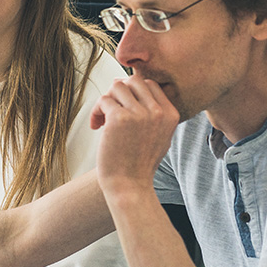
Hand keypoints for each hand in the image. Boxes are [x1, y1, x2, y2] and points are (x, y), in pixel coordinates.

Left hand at [91, 75, 178, 192]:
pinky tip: (96, 126)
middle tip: (110, 111)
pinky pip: (103, 100)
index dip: (132, 92)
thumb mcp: (159, 135)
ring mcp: (139, 114)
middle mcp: (157, 112)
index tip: (123, 108)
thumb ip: (153, 111)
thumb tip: (131, 83)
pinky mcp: (119, 118)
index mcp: (170, 114)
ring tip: (102, 119)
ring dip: (106, 100)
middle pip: (133, 81)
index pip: (149, 84)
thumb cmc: (139, 163)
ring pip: (116, 87)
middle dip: (118, 93)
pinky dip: (96, 111)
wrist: (129, 186)